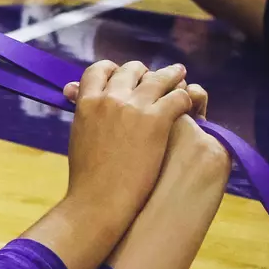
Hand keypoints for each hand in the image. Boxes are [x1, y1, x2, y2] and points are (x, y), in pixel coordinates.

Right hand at [61, 60, 197, 224]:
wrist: (100, 199)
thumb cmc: (87, 177)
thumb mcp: (79, 136)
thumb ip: (84, 114)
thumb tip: (84, 104)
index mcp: (87, 102)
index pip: (100, 70)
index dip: (114, 69)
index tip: (124, 74)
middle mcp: (110, 98)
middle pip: (131, 70)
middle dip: (144, 72)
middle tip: (155, 77)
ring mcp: (134, 107)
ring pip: (158, 79)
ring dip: (171, 76)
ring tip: (181, 76)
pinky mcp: (156, 120)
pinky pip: (178, 98)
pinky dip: (184, 98)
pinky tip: (189, 105)